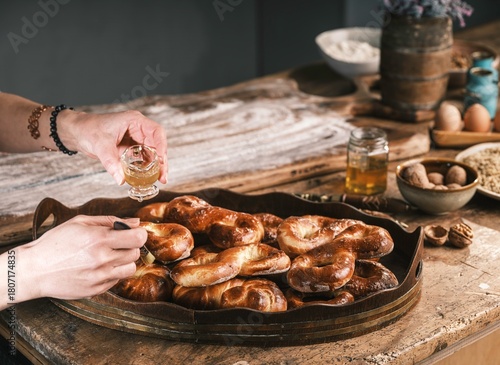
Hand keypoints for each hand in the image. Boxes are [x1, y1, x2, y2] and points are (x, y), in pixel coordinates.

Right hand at [16, 216, 145, 301]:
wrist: (34, 270)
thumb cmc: (56, 242)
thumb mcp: (80, 222)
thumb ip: (110, 220)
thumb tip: (135, 222)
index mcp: (99, 239)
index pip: (138, 237)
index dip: (139, 234)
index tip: (133, 233)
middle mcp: (102, 259)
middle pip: (136, 253)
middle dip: (130, 246)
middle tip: (116, 244)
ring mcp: (100, 276)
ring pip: (130, 268)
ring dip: (124, 261)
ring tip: (109, 257)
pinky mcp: (96, 290)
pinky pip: (117, 280)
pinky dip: (112, 273)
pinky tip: (98, 267)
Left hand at [63, 110, 167, 184]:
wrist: (77, 132)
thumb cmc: (88, 129)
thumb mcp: (100, 146)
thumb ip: (112, 163)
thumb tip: (121, 180)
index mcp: (134, 121)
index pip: (156, 131)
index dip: (161, 146)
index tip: (161, 161)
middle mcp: (138, 129)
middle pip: (157, 145)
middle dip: (161, 161)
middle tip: (163, 177)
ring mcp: (135, 139)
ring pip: (152, 153)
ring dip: (156, 166)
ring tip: (159, 180)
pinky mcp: (130, 148)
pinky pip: (143, 159)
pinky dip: (146, 168)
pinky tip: (147, 178)